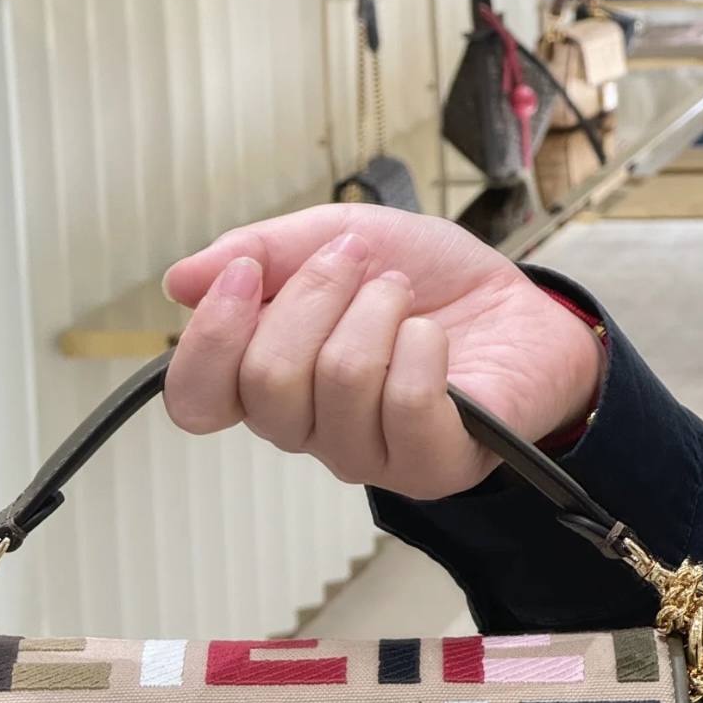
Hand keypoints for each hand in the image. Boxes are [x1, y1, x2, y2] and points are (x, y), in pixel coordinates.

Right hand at [163, 205, 603, 499]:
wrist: (521, 308)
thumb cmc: (429, 285)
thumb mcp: (336, 236)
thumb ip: (261, 253)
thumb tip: (181, 282)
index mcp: (273, 382)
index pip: (197, 401)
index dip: (209, 339)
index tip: (245, 276)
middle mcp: (309, 429)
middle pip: (267, 382)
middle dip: (314, 296)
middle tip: (357, 265)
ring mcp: (367, 455)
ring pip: (339, 382)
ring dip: (378, 311)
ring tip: (404, 300)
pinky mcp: (428, 466)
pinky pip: (405, 403)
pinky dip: (424, 347)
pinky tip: (436, 340)